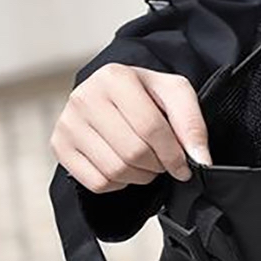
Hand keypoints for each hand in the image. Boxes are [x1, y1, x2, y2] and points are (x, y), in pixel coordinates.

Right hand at [50, 64, 211, 193]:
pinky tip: (126, 167)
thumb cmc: (147, 93)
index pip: (150, 128)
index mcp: (114, 77)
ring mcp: (67, 123)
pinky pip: (97, 183)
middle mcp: (84, 97)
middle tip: (164, 161)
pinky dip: (120, 183)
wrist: (114, 93)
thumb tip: (201, 160)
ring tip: (148, 163)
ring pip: (115, 170)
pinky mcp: (60, 146)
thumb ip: (192, 124)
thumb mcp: (176, 94)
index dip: (174, 154)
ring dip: (141, 176)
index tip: (186, 165)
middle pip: (133, 152)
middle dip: (158, 165)